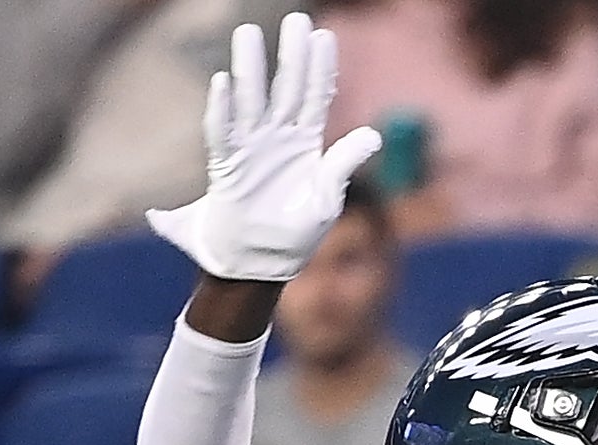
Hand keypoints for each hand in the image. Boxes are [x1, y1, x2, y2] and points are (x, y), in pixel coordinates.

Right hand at [146, 14, 382, 283]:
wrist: (260, 266)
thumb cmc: (295, 236)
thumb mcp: (327, 200)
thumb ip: (344, 165)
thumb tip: (374, 135)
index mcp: (304, 145)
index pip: (315, 97)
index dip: (320, 67)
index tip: (323, 34)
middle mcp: (275, 139)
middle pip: (285, 88)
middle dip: (290, 54)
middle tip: (295, 19)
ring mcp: (250, 149)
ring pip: (252, 101)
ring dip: (251, 69)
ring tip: (250, 34)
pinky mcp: (228, 168)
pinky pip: (224, 133)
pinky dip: (223, 109)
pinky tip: (224, 82)